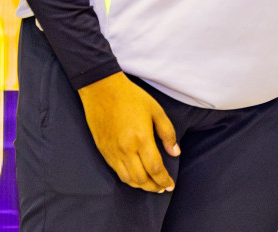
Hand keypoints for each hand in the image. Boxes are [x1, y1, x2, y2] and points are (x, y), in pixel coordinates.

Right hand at [76, 71, 179, 192]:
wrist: (102, 90)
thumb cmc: (132, 97)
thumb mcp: (156, 110)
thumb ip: (167, 133)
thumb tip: (175, 152)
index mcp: (141, 138)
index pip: (155, 168)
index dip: (164, 179)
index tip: (171, 184)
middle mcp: (126, 149)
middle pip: (141, 178)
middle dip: (154, 187)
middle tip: (163, 188)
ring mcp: (112, 152)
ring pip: (128, 179)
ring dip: (141, 186)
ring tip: (152, 186)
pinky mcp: (103, 151)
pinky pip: (117, 172)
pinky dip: (128, 179)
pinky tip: (136, 178)